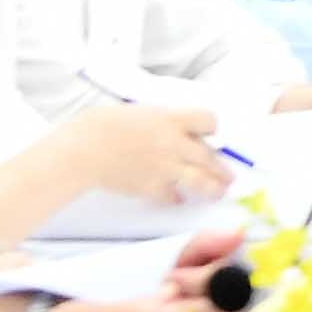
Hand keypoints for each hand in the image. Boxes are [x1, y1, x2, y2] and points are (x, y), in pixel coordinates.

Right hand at [60, 100, 226, 207]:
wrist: (83, 149)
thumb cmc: (103, 125)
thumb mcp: (140, 112)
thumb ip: (163, 121)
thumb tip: (175, 129)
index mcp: (171, 119)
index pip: (209, 120)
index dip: (212, 128)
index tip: (212, 135)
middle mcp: (175, 143)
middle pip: (210, 156)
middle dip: (221, 169)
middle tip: (228, 176)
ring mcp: (166, 167)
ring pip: (201, 181)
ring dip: (213, 188)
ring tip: (219, 192)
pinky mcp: (152, 187)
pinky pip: (173, 196)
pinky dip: (176, 198)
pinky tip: (177, 199)